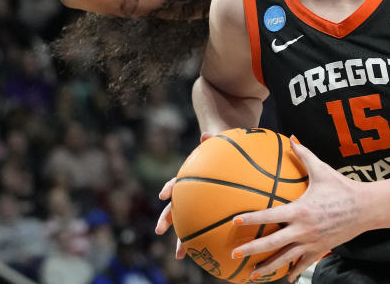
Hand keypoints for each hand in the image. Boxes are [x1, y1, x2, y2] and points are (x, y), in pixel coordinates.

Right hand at [155, 132, 217, 259]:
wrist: (230, 156)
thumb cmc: (224, 150)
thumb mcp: (221, 144)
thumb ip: (213, 140)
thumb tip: (206, 134)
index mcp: (190, 178)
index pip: (177, 182)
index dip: (170, 187)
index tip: (164, 194)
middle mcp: (190, 194)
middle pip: (175, 208)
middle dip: (166, 220)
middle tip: (159, 230)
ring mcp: (198, 205)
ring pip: (187, 223)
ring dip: (182, 239)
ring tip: (180, 255)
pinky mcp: (208, 213)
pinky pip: (206, 228)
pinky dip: (205, 241)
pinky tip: (208, 254)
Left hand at [231, 137, 367, 282]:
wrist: (366, 208)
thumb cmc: (342, 188)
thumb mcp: (322, 170)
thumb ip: (304, 155)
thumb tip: (291, 138)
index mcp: (300, 210)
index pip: (270, 216)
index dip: (251, 219)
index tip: (235, 222)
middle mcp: (303, 229)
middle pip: (272, 243)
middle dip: (252, 250)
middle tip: (235, 254)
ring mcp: (311, 243)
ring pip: (285, 259)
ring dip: (267, 267)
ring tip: (252, 275)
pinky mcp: (320, 250)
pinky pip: (303, 264)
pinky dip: (293, 272)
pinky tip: (285, 278)